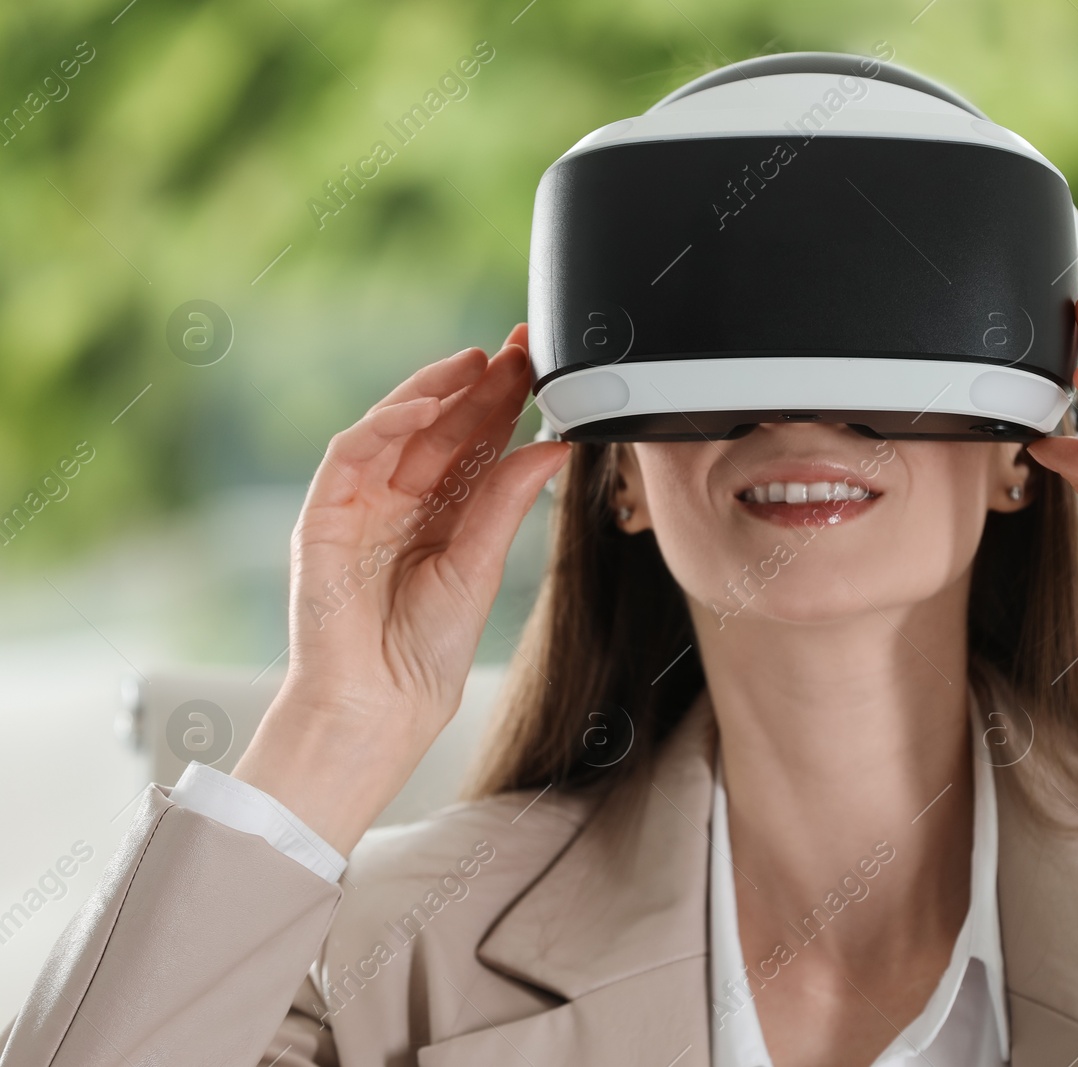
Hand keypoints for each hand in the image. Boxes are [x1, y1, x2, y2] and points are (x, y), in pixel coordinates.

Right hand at [231, 324, 569, 853]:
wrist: (379, 705)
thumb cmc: (427, 652)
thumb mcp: (480, 564)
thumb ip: (507, 502)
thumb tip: (554, 447)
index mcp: (444, 514)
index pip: (476, 443)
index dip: (504, 402)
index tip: (539, 365)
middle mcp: (402, 501)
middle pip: (442, 426)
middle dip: (480, 384)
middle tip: (520, 346)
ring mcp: (361, 503)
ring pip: (397, 427)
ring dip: (437, 389)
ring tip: (480, 362)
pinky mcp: (326, 513)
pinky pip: (352, 452)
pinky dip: (385, 422)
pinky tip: (427, 404)